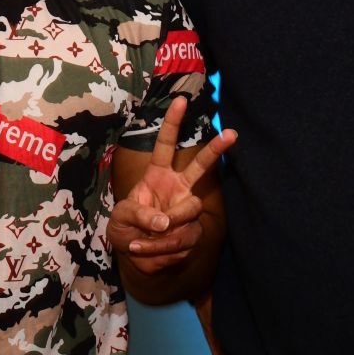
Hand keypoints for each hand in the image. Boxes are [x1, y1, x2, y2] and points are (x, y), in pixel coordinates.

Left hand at [108, 96, 234, 273]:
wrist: (135, 255)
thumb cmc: (126, 228)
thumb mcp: (121, 218)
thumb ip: (139, 216)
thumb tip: (164, 223)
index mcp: (157, 175)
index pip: (165, 145)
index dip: (173, 123)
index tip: (180, 100)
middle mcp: (177, 187)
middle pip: (200, 166)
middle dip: (216, 149)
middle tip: (233, 133)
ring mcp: (187, 209)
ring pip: (191, 210)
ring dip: (166, 232)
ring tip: (141, 244)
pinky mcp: (192, 232)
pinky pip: (185, 239)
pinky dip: (164, 250)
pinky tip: (151, 254)